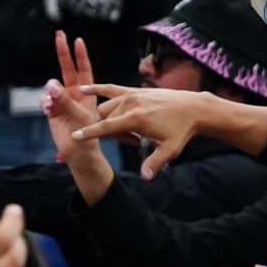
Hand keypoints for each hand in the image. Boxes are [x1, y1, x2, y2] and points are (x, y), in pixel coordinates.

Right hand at [44, 32, 102, 160]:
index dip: (80, 55)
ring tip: (54, 105)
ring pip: (51, 87)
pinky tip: (50, 110)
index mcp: (87, 92)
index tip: (78, 40)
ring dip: (51, 93)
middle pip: (67, 68)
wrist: (79, 152)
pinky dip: (46, 103)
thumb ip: (65, 100)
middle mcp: (74, 92)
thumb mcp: (80, 116)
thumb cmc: (88, 134)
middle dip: (63, 51)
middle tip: (59, 33)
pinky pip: (45, 100)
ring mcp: (62, 100)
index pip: (83, 69)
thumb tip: (51, 84)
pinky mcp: (52, 109)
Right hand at [75, 85, 205, 177]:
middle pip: (103, 118)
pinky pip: (111, 88)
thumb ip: (155, 162)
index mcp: (136, 118)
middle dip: (98, 130)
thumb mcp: (170, 149)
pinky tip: (82, 88)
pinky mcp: (134, 90)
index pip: (107, 127)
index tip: (74, 138)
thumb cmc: (181, 130)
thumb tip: (145, 178)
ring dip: (103, 119)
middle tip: (112, 142)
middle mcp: (131, 104)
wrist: (193, 108)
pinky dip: (96, 88)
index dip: (89, 133)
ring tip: (116, 130)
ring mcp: (132, 95)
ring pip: (106, 107)